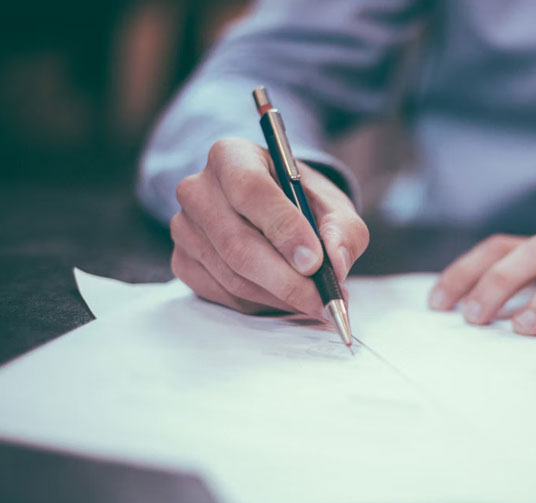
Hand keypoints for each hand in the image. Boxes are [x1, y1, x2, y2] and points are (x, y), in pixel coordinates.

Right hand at [170, 138, 367, 314]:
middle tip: (323, 300)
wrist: (273, 211)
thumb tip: (337, 263)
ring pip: (233, 275)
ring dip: (279, 296)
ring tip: (315, 301)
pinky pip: (223, 294)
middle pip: (238, 243)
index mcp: (231, 156)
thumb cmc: (302, 203)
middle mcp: (198, 189)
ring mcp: (184, 227)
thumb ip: (343, 230)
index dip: (284, 229)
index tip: (315, 262)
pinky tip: (285, 298)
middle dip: (287, 280)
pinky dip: (261, 304)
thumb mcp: (333, 205)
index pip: (251, 190)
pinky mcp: (183, 261)